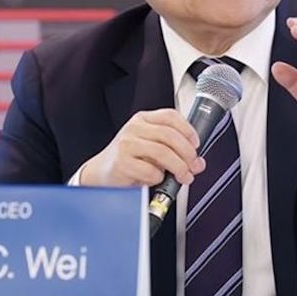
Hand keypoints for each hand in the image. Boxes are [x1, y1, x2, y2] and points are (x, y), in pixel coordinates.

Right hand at [81, 108, 206, 186]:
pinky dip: (158, 178)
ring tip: (183, 177)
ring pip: (163, 153)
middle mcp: (134, 128)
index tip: (196, 144)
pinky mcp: (122, 163)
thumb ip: (172, 149)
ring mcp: (126, 144)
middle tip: (194, 166)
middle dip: (188, 153)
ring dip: (179, 167)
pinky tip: (155, 179)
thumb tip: (196, 163)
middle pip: (170, 135)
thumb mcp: (148, 146)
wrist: (99, 173)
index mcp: (143, 119)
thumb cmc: (127, 159)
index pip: (171, 116)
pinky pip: (150, 171)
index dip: (188, 130)